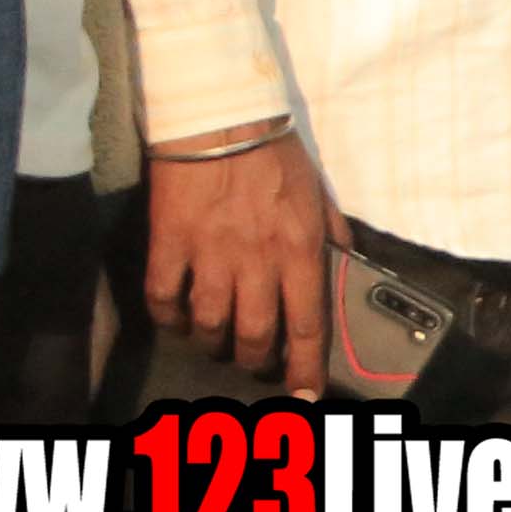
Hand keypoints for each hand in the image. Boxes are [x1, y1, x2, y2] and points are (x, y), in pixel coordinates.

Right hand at [145, 133, 338, 394]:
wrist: (219, 118)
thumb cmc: (273, 153)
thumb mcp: (320, 194)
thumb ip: (332, 235)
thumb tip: (345, 265)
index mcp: (301, 250)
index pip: (308, 325)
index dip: (306, 367)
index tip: (305, 394)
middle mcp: (258, 260)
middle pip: (256, 334)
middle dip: (255, 360)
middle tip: (253, 363)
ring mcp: (211, 253)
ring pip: (211, 323)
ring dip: (213, 343)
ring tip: (215, 344)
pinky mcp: (170, 241)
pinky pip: (164, 296)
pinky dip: (169, 317)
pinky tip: (176, 320)